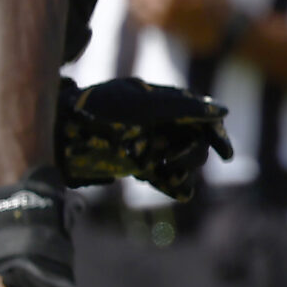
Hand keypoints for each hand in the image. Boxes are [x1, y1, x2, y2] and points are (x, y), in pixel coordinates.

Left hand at [58, 77, 233, 199]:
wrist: (59, 135)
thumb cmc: (100, 112)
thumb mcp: (143, 105)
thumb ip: (183, 107)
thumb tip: (223, 111)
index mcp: (163, 101)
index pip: (203, 115)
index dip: (218, 133)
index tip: (226, 154)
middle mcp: (161, 123)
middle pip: (197, 142)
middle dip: (192, 154)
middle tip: (171, 162)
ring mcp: (151, 145)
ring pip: (185, 163)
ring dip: (182, 170)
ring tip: (160, 172)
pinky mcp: (139, 166)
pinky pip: (167, 178)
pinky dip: (172, 184)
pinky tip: (166, 184)